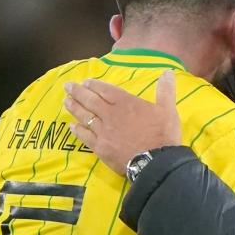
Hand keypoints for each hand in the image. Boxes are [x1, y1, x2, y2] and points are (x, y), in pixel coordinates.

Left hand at [63, 70, 181, 174]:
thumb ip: (165, 90)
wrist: (155, 161)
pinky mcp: (100, 147)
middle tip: (67, 86)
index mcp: (125, 103)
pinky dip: (78, 130)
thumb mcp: (168, 110)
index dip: (94, 85)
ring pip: (85, 116)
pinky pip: (85, 136)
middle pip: (90, 101)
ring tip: (66, 101)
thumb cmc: (162, 135)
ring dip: (74, 107)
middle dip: (77, 92)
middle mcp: (110, 114)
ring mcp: (103, 131)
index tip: (85, 82)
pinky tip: (72, 126)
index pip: (105, 90)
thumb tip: (168, 72)